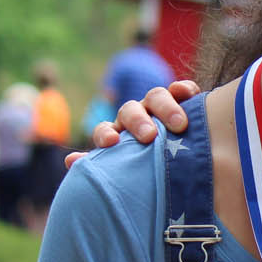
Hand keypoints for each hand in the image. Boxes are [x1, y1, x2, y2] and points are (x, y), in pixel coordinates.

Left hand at [63, 80, 202, 168]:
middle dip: (138, 121)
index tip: (112, 143)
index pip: (105, 129)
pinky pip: (182, 90)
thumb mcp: (125, 172)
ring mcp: (159, 107)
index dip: (105, 134)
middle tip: (149, 137)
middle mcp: (137, 117)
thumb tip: (70, 162)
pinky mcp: (183, 102)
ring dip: (166, 108)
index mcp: (119, 135)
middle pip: (130, 110)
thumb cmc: (148, 172)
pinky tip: (191, 95)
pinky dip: (185, 89)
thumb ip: (101, 167)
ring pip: (156, 96)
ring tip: (179, 125)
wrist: (182, 166)